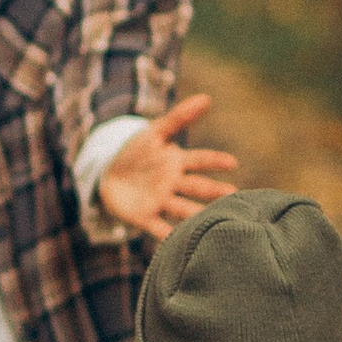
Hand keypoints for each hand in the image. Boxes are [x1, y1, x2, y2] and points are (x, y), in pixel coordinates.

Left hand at [97, 94, 237, 236]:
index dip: (214, 160)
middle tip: (233, 195)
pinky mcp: (145, 217)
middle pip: (196, 187)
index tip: (231, 162)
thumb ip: (179, 117)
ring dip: (197, 214)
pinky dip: (168, 236)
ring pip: (183, 208)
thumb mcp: (154, 132)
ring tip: (214, 220)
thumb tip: (206, 98)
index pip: (199, 160)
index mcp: (177, 162)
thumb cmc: (136, 152)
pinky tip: (179, 242)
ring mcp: (161, 201)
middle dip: (213, 191)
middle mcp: (173, 184)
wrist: (109, 174)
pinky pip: (159, 228)